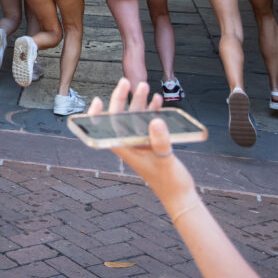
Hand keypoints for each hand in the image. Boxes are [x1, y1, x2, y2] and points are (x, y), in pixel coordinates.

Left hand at [87, 79, 196, 202]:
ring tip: (145, 86)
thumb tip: (155, 120)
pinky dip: (152, 111)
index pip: (104, 128)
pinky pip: (149, 123)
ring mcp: (141, 142)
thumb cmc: (169, 183)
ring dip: (139, 102)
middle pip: (120, 116)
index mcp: (125, 149)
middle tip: (126, 81)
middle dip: (122, 98)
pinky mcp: (152, 143)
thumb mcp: (165, 160)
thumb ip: (160, 142)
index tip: (98, 100)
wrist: (180, 196)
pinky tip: (157, 101)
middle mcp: (130, 143)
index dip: (97, 114)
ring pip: (135, 117)